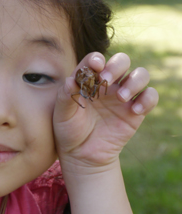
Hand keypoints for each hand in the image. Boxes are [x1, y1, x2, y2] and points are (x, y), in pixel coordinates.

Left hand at [53, 52, 158, 169]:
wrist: (82, 155)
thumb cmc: (69, 130)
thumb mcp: (62, 114)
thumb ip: (65, 96)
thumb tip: (71, 80)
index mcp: (89, 80)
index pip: (96, 60)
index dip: (97, 59)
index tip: (95, 66)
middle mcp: (108, 84)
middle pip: (122, 61)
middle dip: (117, 66)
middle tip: (106, 80)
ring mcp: (124, 96)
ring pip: (141, 75)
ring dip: (134, 81)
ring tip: (121, 97)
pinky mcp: (136, 112)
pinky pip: (150, 97)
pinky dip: (147, 99)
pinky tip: (135, 111)